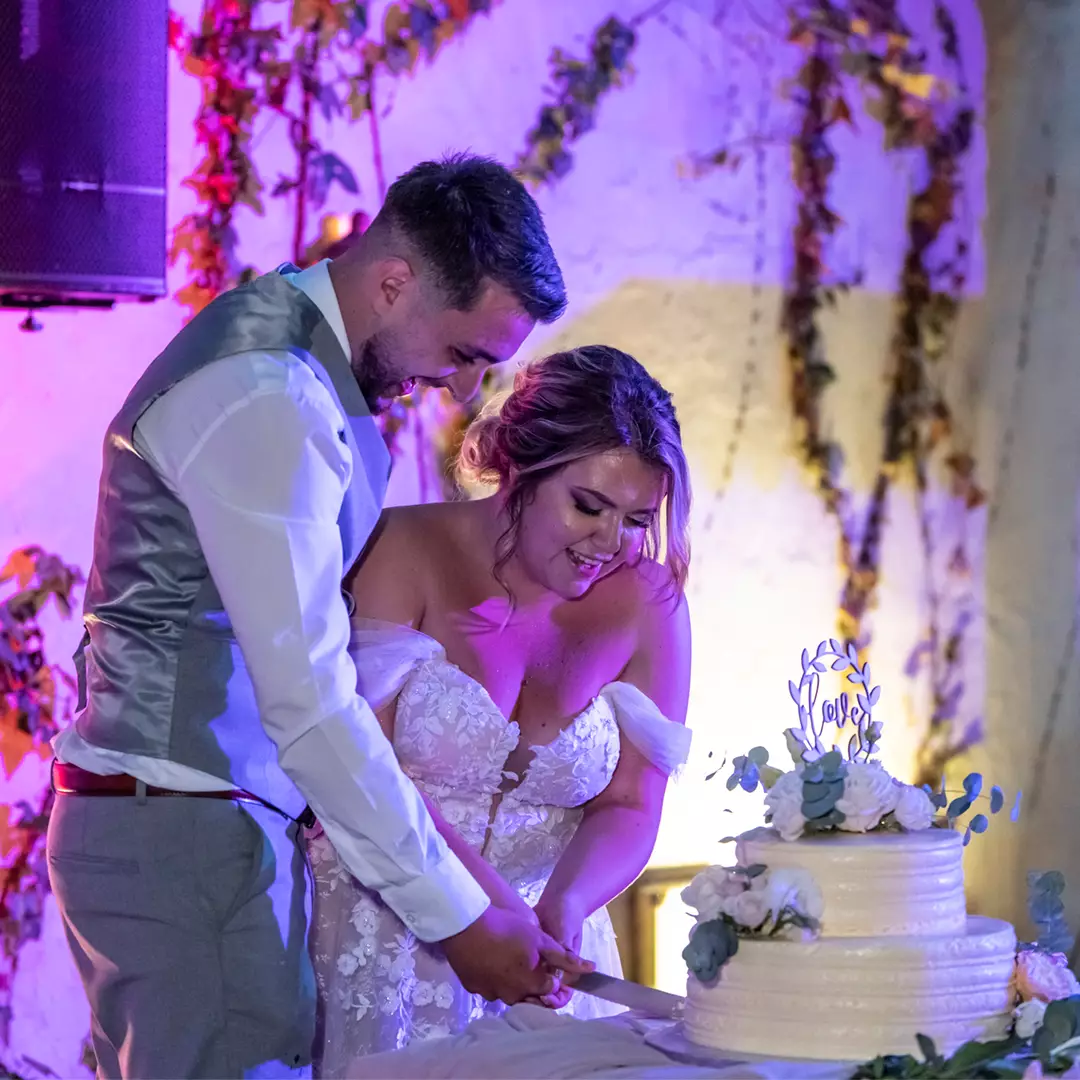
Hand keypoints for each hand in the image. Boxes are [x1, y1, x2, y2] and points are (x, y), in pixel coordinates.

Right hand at [441, 905, 593, 1004]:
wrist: (464, 924)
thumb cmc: (506, 928)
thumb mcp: (539, 938)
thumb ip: (564, 957)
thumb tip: (590, 969)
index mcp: (531, 985)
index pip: (551, 990)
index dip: (554, 975)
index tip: (548, 962)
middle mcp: (512, 996)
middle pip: (530, 995)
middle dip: (534, 980)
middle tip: (528, 957)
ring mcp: (490, 994)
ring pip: (508, 992)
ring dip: (513, 980)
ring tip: (509, 956)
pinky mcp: (473, 987)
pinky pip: (489, 987)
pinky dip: (493, 977)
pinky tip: (491, 959)